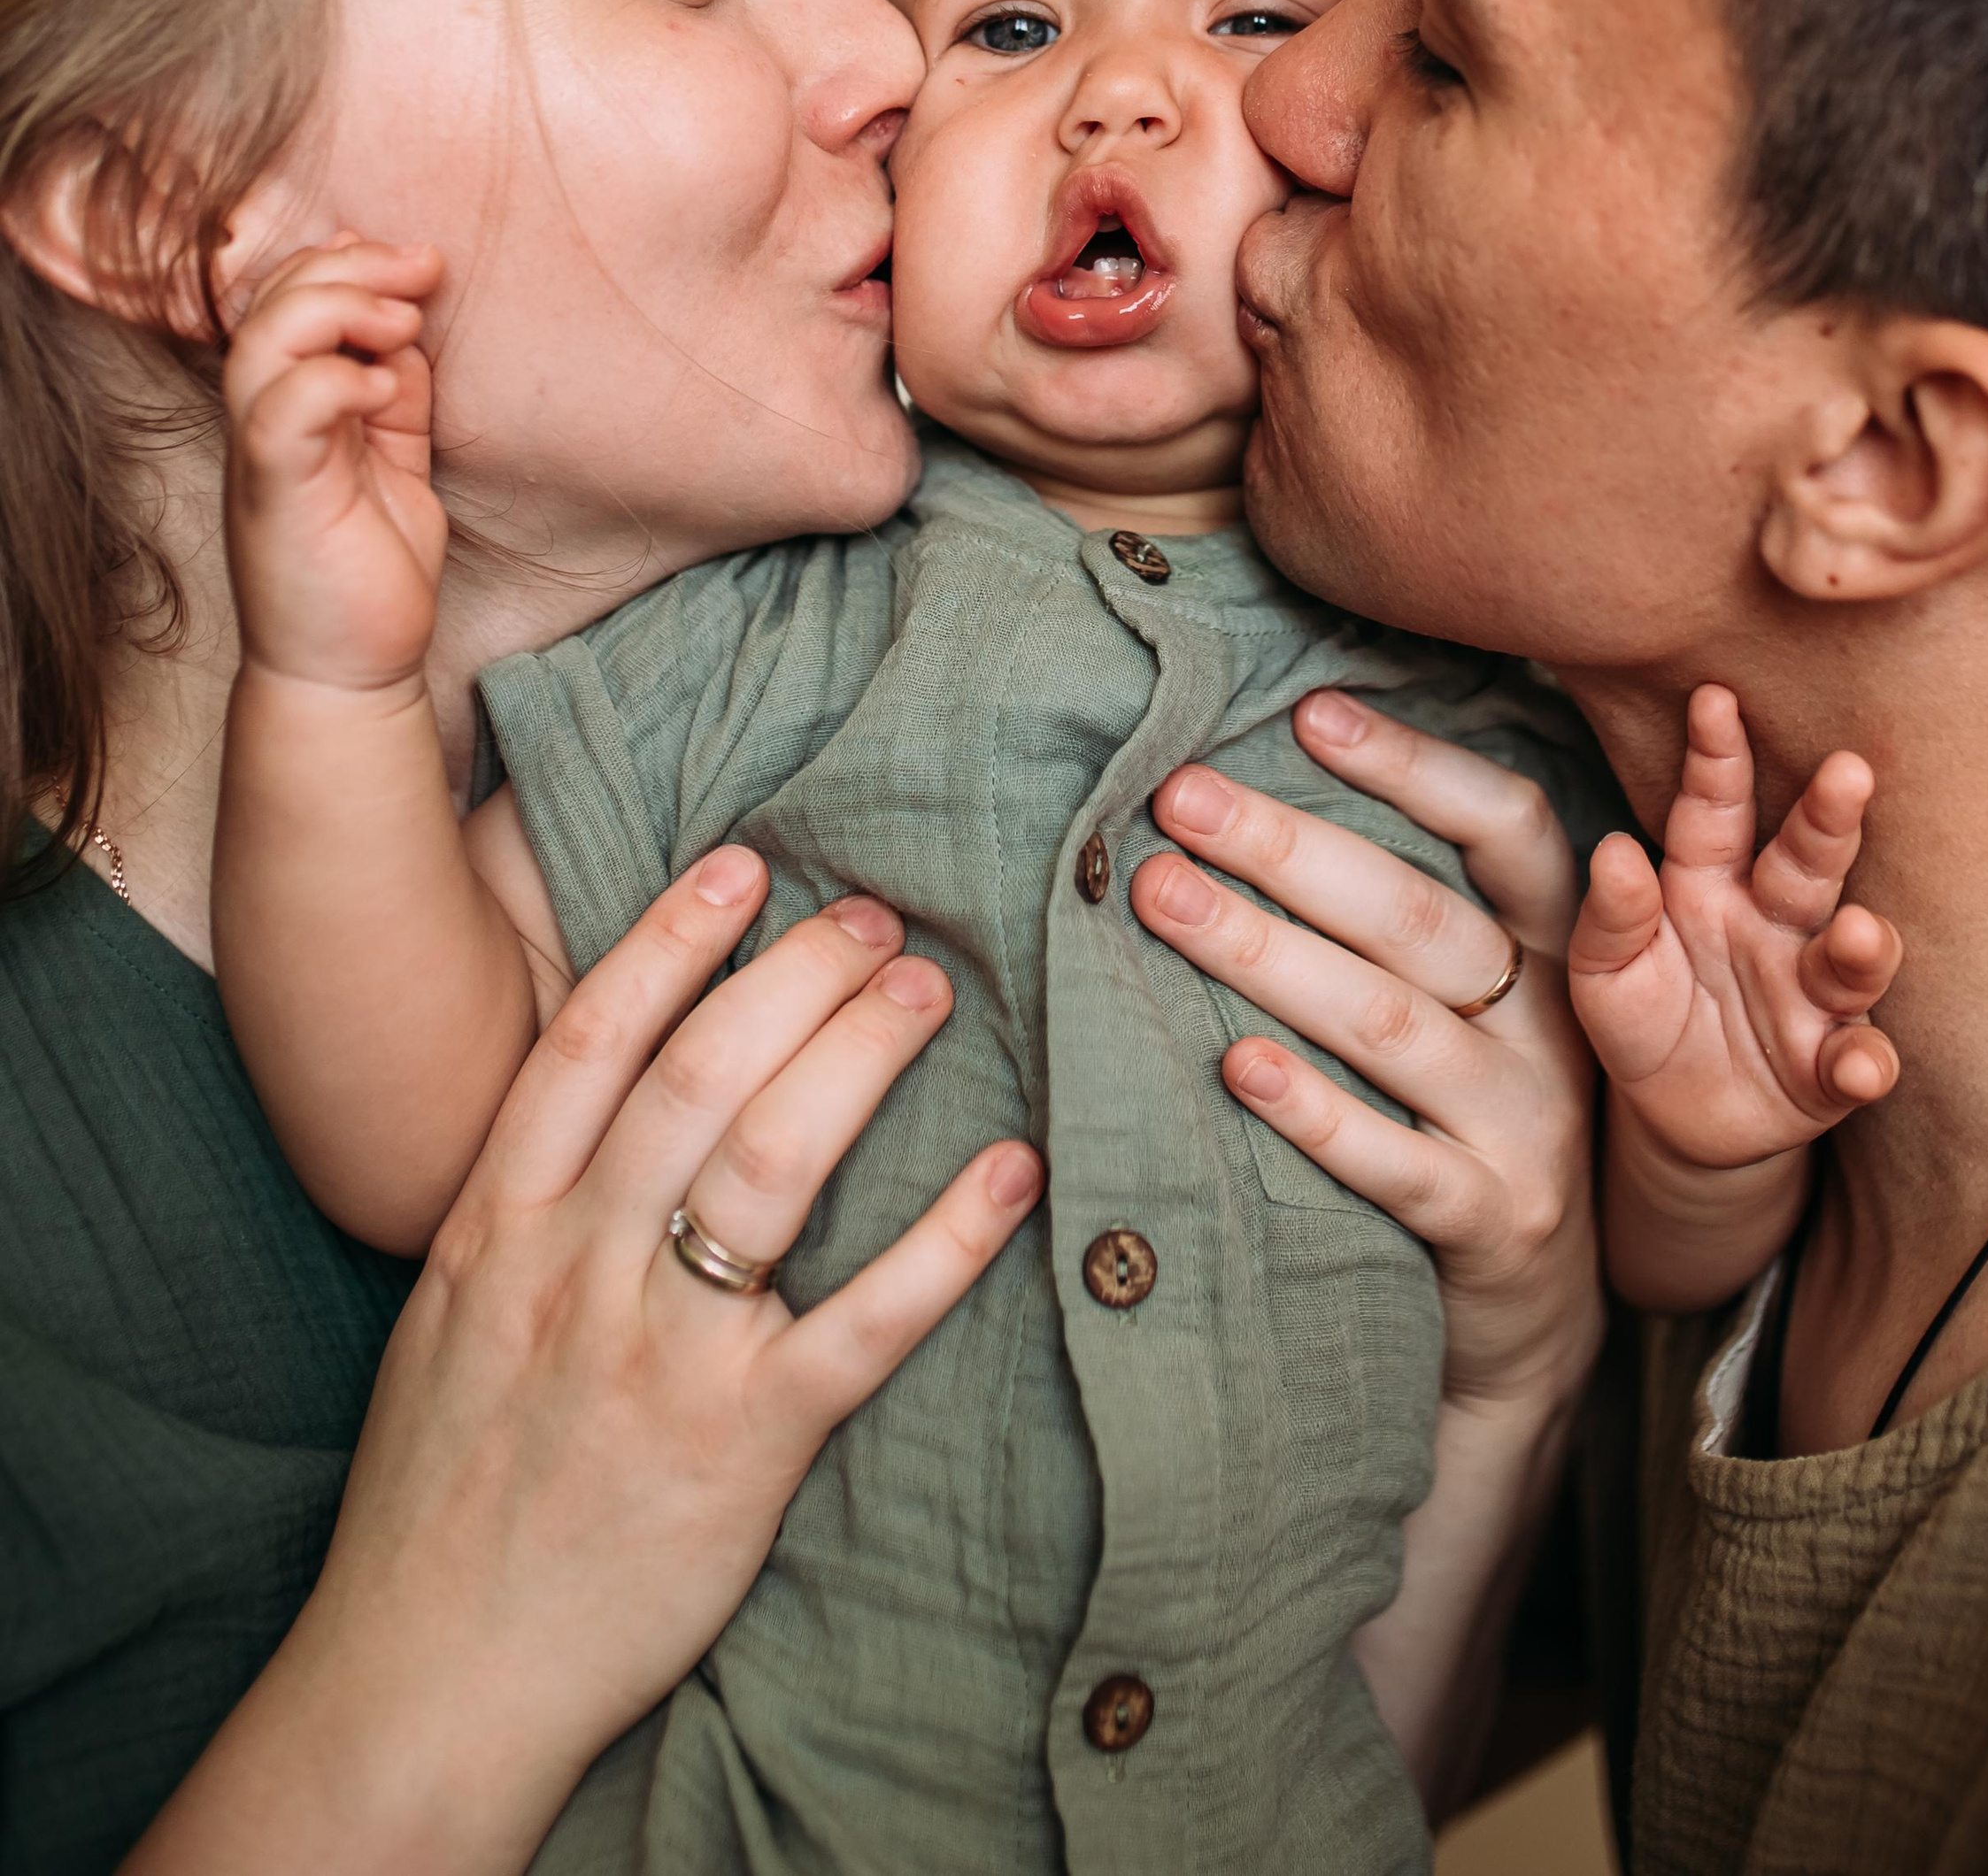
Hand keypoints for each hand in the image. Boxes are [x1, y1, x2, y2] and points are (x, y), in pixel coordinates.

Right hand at [131, 850, 1041, 1874]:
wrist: (422, 1676)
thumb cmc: (439, 1493)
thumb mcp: (448, 1318)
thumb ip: (524, 1208)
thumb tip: (611, 1100)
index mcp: (496, 1228)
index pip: (591, 1044)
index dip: (671, 939)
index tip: (744, 866)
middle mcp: (575, 1267)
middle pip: (699, 1074)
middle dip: (796, 976)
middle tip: (876, 918)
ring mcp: (659, 1353)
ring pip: (773, 1161)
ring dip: (861, 1057)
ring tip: (926, 991)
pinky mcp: (742, 1444)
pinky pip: (863, 1321)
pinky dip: (947, 1240)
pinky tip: (1009, 1172)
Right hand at [222, 233, 448, 693]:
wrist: (352, 671)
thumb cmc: (370, 570)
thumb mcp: (397, 461)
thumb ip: (395, 395)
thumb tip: (406, 328)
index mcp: (291, 407)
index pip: (288, 300)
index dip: (341, 261)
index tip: (414, 259)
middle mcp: (265, 424)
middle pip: (271, 306)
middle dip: (348, 267)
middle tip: (420, 268)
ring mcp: (263, 460)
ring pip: (260, 345)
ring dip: (334, 308)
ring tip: (402, 319)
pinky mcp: (276, 498)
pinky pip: (279, 415)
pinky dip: (329, 381)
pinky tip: (382, 385)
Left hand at [1131, 690, 1598, 1415]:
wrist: (1533, 1319)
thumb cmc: (1463, 1114)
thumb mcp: (1473, 1005)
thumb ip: (1402, 908)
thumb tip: (1254, 784)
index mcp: (1552, 949)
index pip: (1507, 826)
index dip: (1415, 765)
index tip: (1308, 712)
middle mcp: (1550, 1028)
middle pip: (1417, 917)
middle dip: (1289, 848)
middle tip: (1179, 798)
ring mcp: (1530, 1129)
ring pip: (1390, 1024)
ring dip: (1267, 954)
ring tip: (1161, 897)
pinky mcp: (1494, 1225)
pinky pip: (1397, 1164)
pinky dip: (1315, 1113)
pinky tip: (1237, 1067)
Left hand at [1570, 681, 1900, 1166]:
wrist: (1672, 1121)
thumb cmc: (1641, 1017)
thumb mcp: (1605, 970)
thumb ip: (1612, 916)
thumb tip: (1614, 849)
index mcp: (1709, 883)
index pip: (1714, 810)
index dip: (1717, 755)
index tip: (1713, 696)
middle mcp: (1774, 925)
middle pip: (1807, 863)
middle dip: (1829, 818)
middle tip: (1847, 770)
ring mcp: (1812, 995)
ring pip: (1851, 959)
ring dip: (1863, 945)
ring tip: (1858, 932)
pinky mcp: (1831, 1068)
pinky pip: (1858, 1061)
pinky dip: (1866, 1063)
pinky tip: (1861, 1065)